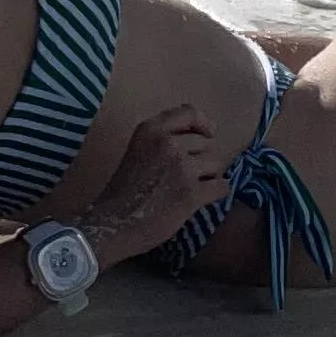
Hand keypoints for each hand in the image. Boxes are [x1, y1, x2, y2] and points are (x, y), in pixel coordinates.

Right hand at [79, 105, 234, 262]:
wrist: (114, 224)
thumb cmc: (123, 192)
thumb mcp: (138, 151)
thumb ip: (161, 141)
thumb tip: (196, 140)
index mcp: (150, 130)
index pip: (188, 112)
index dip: (202, 122)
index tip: (209, 133)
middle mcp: (168, 143)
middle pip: (204, 143)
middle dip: (200, 159)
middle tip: (186, 176)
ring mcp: (182, 167)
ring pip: (215, 164)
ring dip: (208, 177)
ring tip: (190, 190)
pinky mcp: (192, 193)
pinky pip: (221, 186)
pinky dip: (216, 193)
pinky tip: (203, 200)